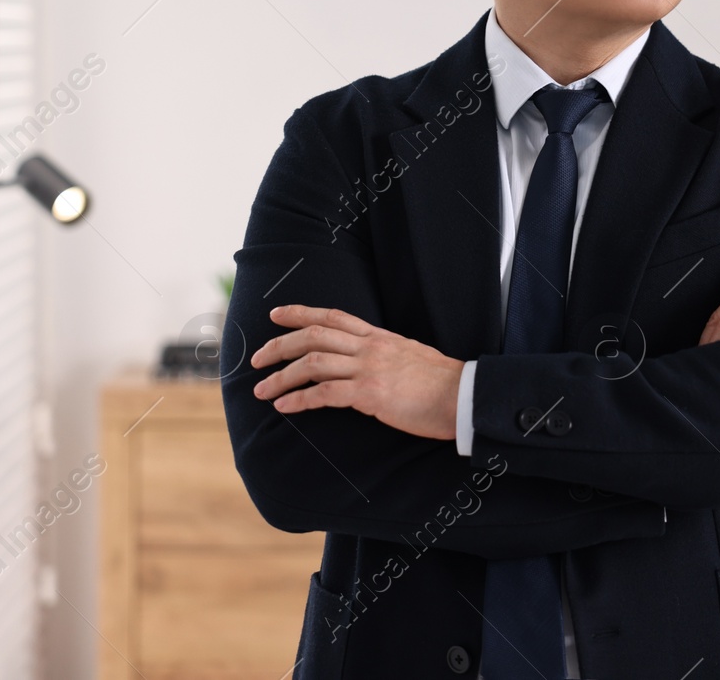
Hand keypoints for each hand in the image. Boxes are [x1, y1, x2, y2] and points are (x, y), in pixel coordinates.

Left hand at [250, 305, 464, 439]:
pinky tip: (284, 407)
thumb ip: (385, 354)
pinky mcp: (370, 394)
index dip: (300, 313)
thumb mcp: (410, 355)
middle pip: (313, 336)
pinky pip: (324, 394)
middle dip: (279, 345)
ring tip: (261, 390)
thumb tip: (370, 360)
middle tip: (256, 359)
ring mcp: (368, 368)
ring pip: (312, 363)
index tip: (275, 315)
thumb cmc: (442, 382)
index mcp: (378, 336)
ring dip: (281, 377)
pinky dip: (299, 399)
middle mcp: (369, 347)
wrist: (464, 396)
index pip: (332, 316)